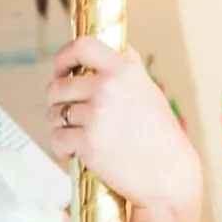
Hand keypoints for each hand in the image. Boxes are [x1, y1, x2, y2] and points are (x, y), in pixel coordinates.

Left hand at [47, 40, 201, 214]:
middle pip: (57, 87)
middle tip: (70, 116)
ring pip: (54, 114)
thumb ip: (125, 69)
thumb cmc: (158, 136)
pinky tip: (75, 153)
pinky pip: (56, 138)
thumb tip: (103, 48)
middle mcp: (109, 88)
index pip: (83, 45)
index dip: (63, 57)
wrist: (167, 176)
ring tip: (76, 136)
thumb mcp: (147, 91)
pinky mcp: (87, 142)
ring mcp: (97, 115)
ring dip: (58, 126)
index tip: (61, 71)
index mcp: (125, 70)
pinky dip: (61, 148)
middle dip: (57, 103)